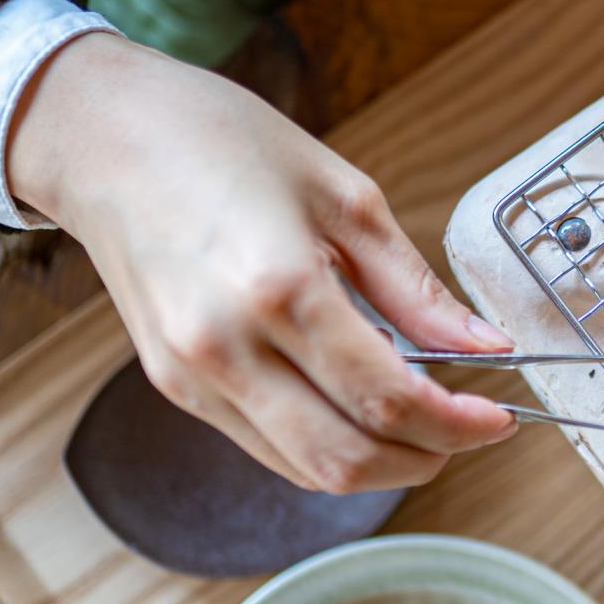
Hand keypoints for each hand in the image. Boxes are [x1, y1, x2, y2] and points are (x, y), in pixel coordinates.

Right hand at [8, 33, 515, 492]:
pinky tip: (357, 405)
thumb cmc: (222, 142)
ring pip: (303, 469)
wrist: (104, 135)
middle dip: (425, 460)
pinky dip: (324, 444)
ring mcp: (191, 377)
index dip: (457, 425)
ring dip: (376, 465)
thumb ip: (416, 287)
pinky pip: (265, 446)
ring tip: (422, 420)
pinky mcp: (172, 386)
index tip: (499, 418)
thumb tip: (487, 345)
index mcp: (280, 288)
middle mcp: (226, 348)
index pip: (387, 398)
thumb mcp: (345, 196)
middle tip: (468, 432)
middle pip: (345, 460)